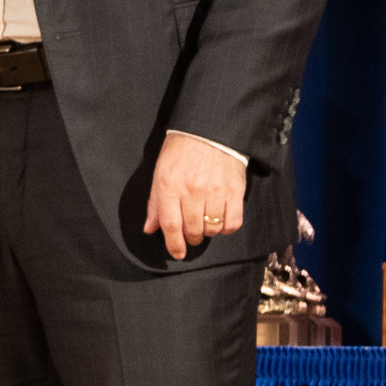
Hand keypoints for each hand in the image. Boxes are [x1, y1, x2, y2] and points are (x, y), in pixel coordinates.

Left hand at [143, 133, 248, 260]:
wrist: (209, 131)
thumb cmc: (180, 152)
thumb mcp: (160, 174)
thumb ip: (155, 203)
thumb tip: (149, 228)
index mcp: (170, 186)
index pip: (170, 225)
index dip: (174, 244)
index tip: (177, 253)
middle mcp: (192, 191)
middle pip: (192, 229)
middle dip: (191, 238)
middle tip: (191, 236)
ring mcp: (215, 191)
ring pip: (212, 228)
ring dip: (208, 233)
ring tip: (205, 225)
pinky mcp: (235, 190)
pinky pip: (233, 222)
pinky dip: (227, 228)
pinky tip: (222, 222)